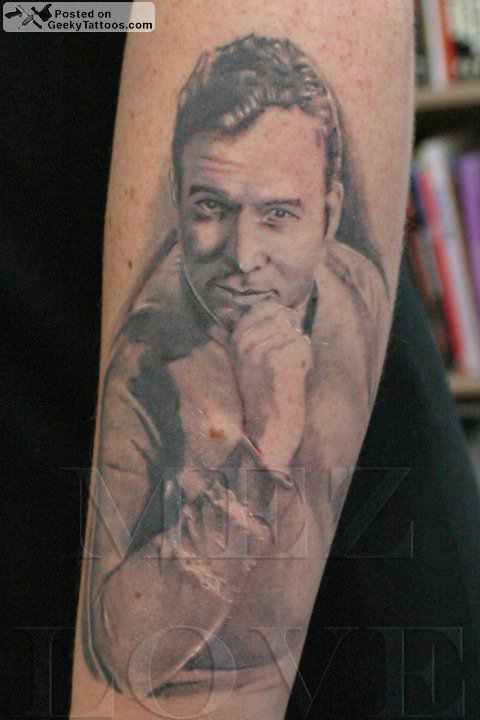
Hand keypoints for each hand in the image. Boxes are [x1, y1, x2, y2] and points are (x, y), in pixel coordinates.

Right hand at [231, 300, 311, 471]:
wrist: (268, 432)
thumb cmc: (267, 397)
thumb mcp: (253, 363)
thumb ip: (261, 335)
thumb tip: (283, 308)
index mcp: (236, 340)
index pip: (266, 307)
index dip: (283, 323)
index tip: (277, 350)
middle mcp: (244, 343)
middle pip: (285, 317)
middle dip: (293, 340)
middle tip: (282, 367)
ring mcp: (258, 350)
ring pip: (296, 333)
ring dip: (299, 354)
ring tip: (287, 375)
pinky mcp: (276, 359)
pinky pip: (304, 345)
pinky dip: (305, 363)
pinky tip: (293, 380)